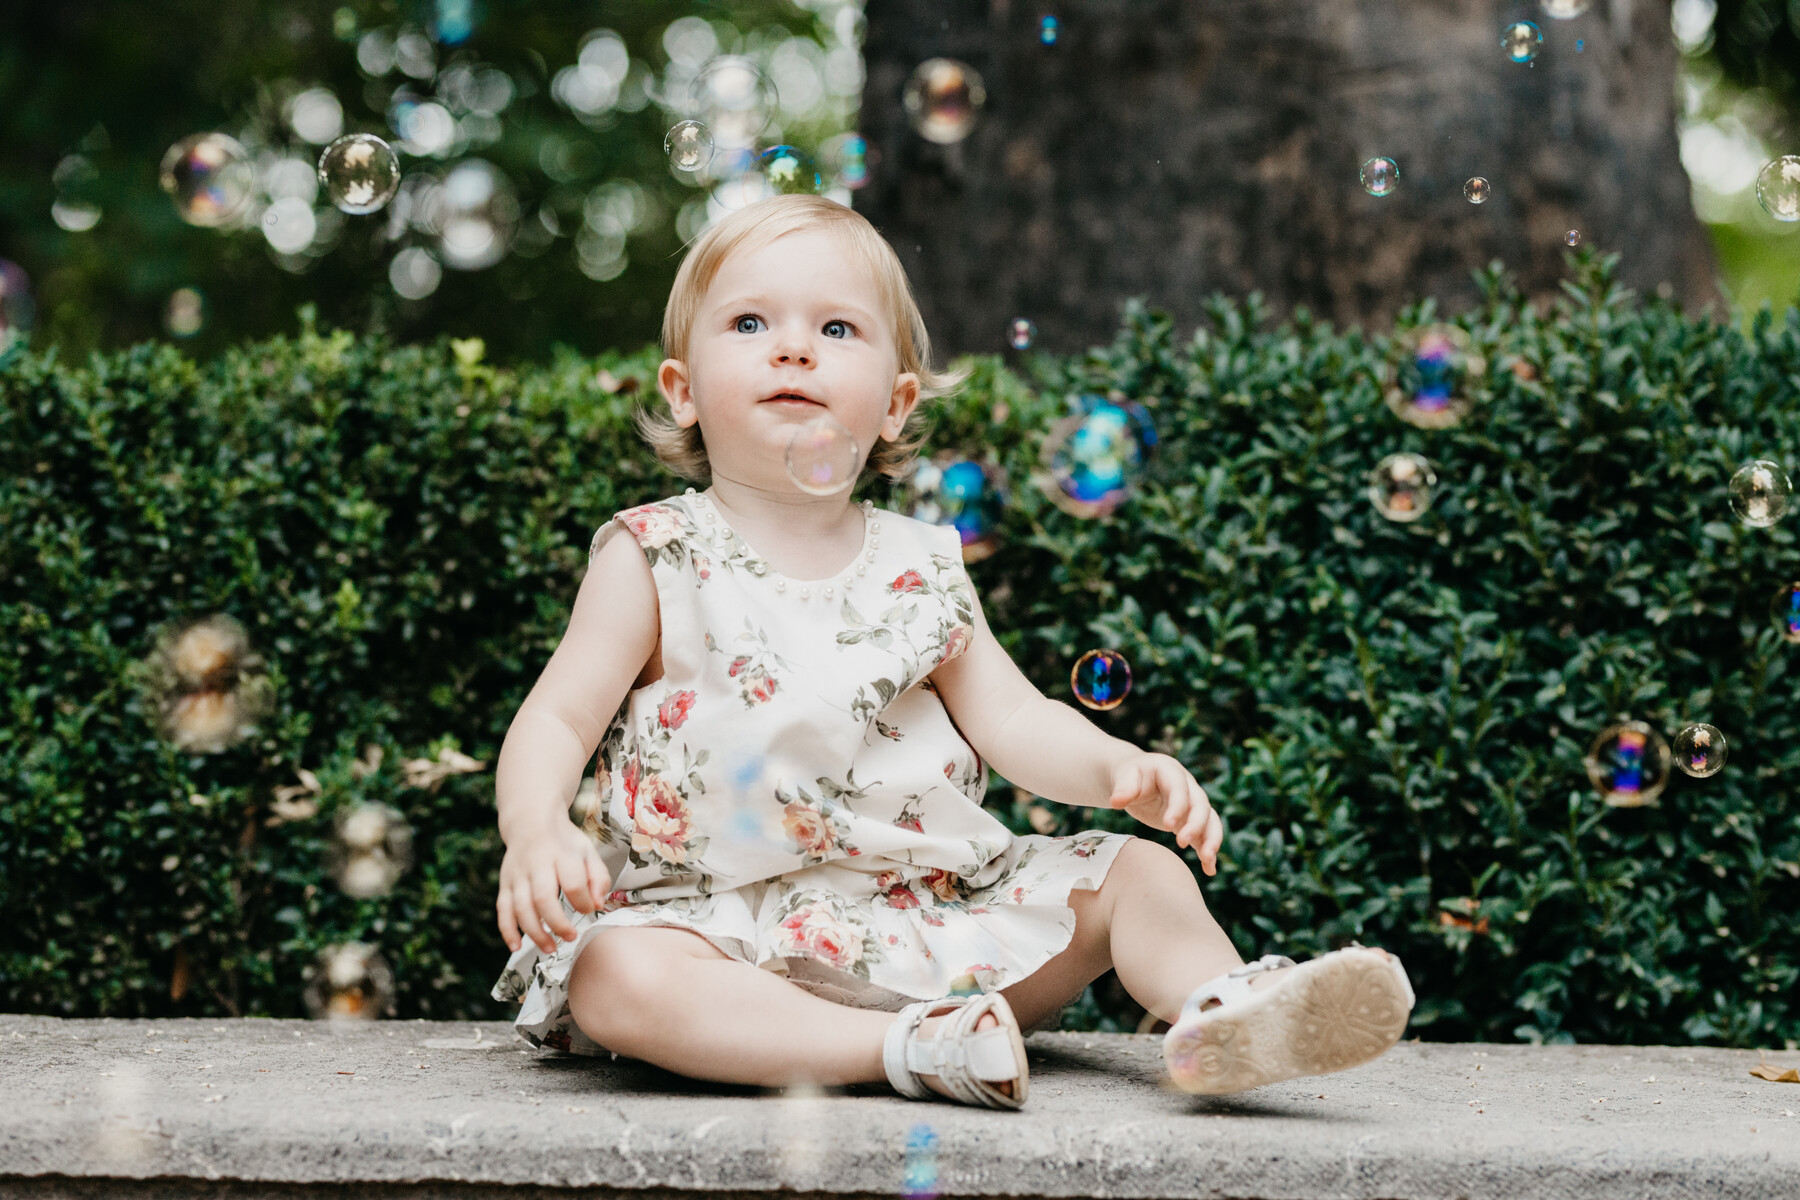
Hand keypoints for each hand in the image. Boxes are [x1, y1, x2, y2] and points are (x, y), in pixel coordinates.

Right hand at [496, 816, 612, 953]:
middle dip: (557, 922)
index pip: (572, 881)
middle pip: (543, 898)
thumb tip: (597, 905)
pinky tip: (516, 946)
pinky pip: (502, 910)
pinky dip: (507, 930)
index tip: (589, 910)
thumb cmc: (564, 842)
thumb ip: (598, 877)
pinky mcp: (505, 884)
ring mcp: (517, 875)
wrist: (530, 822)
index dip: (582, 901)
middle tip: (570, 937)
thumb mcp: (587, 851)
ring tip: (550, 948)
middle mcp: (536, 864)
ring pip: (521, 908)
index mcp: (561, 854)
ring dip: (534, 932)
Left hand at [1106, 752, 1223, 875]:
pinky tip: (1209, 869)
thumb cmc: (1128, 776)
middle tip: (1182, 843)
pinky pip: (1205, 834)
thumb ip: (1123, 787)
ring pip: (1210, 820)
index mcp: (1170, 771)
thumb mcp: (1123, 776)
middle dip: (1196, 825)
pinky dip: (1208, 850)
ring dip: (1211, 839)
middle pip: (1200, 805)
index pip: (1179, 789)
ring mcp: (1192, 804)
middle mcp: (1188, 786)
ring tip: (1207, 860)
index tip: (1168, 825)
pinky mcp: (1190, 820)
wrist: (1134, 779)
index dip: (1177, 806)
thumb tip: (1116, 801)